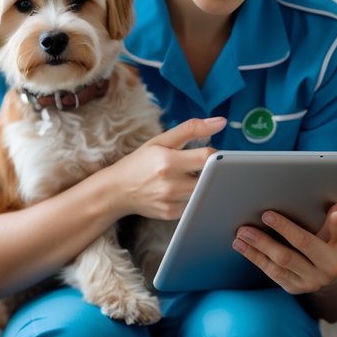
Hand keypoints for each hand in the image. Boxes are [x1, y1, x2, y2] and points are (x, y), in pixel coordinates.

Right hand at [107, 117, 224, 219]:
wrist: (116, 190)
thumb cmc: (140, 162)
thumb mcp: (161, 140)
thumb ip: (191, 129)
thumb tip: (221, 122)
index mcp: (168, 161)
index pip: (207, 158)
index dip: (214, 155)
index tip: (208, 155)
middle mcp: (170, 183)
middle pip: (210, 177)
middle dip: (210, 171)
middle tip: (197, 168)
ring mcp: (171, 201)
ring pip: (204, 191)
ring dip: (202, 184)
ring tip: (186, 179)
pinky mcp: (171, 214)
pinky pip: (194, 204)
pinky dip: (192, 197)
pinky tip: (178, 192)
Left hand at [232, 203, 336, 295]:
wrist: (333, 277)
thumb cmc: (332, 247)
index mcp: (330, 261)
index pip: (304, 242)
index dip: (285, 228)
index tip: (267, 215)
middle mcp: (317, 276)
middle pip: (285, 257)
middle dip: (263, 242)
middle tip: (244, 228)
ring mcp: (303, 285)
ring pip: (274, 268)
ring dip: (254, 252)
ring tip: (239, 237)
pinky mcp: (291, 288)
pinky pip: (271, 273)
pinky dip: (256, 259)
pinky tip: (242, 247)